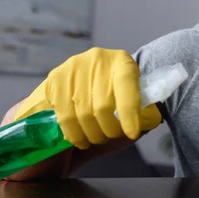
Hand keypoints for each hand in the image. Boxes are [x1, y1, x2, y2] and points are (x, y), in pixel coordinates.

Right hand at [14, 47, 161, 148]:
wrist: (90, 79)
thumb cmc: (118, 96)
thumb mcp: (135, 100)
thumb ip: (143, 114)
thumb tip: (143, 126)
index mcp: (122, 61)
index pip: (126, 85)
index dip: (129, 112)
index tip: (132, 133)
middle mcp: (97, 59)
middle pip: (102, 105)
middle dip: (109, 129)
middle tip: (112, 136)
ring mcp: (73, 67)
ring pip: (82, 113)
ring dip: (91, 134)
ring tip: (97, 138)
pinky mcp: (55, 78)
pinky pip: (63, 115)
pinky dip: (74, 134)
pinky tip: (80, 139)